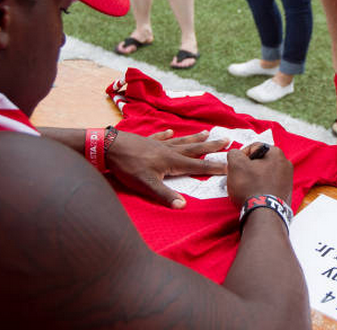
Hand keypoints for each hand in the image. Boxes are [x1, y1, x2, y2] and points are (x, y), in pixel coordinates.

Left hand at [106, 130, 228, 208]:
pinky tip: (170, 131)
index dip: (214, 166)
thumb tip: (182, 205)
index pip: (197, 165)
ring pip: (181, 141)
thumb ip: (165, 195)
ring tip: (207, 133)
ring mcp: (157, 144)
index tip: (229, 165)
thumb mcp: (146, 185)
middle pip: (194, 148)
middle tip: (227, 139)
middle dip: (211, 146)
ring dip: (194, 138)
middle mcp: (168, 151)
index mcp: (171, 161)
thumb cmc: (127, 167)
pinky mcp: (145, 141)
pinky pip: (161, 137)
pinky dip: (167, 135)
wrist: (107, 147)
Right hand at [226, 144, 292, 206]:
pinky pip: (269, 186)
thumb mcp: (236, 165)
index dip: (241, 156)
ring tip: (245, 188)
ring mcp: (288, 180)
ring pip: (264, 174)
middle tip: (239, 177)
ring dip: (254, 178)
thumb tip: (236, 155)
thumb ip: (234, 154)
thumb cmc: (251, 188)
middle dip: (248, 168)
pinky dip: (261, 188)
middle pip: (260, 161)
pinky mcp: (286, 194)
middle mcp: (286, 165)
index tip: (236, 166)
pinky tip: (254, 194)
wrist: (263, 214)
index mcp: (277, 154)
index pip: (254, 147)